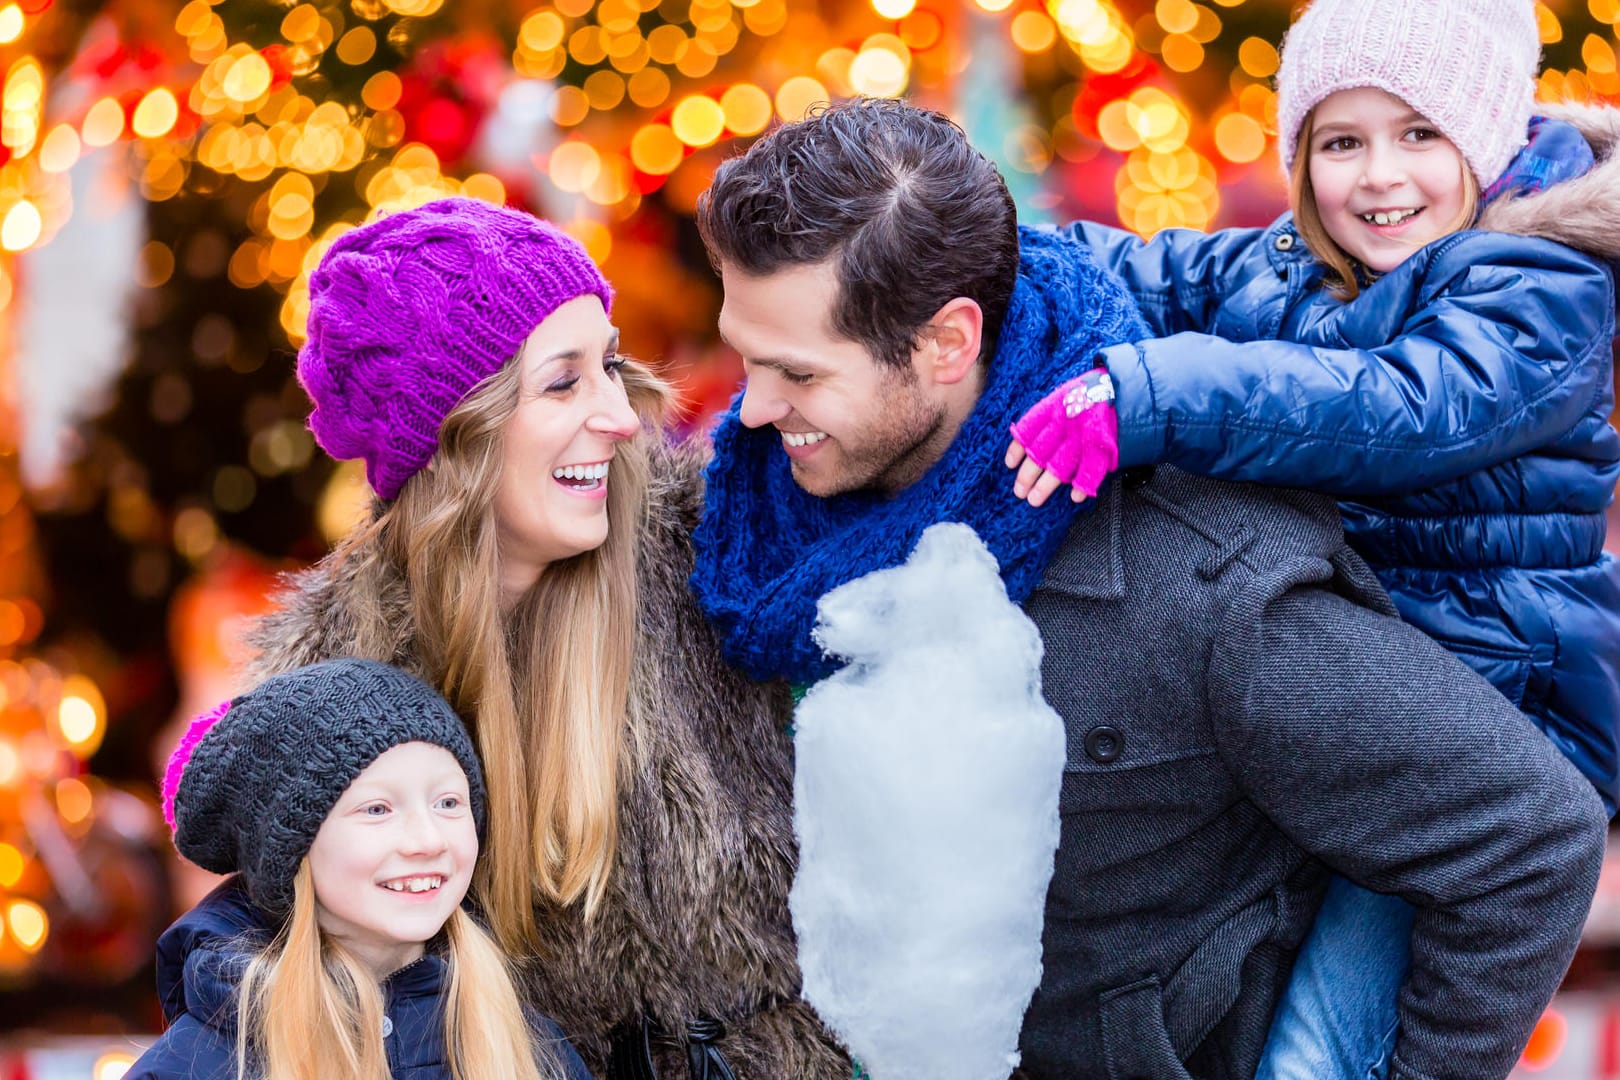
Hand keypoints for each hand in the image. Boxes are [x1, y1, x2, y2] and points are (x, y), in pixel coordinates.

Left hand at [1006, 369, 1119, 507]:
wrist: (1128, 388)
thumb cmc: (1093, 394)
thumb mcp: (1067, 395)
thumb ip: (1051, 415)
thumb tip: (1030, 440)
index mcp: (1054, 407)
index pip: (1028, 429)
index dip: (1017, 449)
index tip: (1009, 465)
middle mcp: (1066, 423)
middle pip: (1040, 453)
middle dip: (1027, 475)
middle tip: (1019, 492)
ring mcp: (1084, 436)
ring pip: (1060, 466)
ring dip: (1046, 485)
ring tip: (1034, 500)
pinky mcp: (1104, 446)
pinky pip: (1091, 469)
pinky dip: (1083, 484)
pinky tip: (1074, 496)